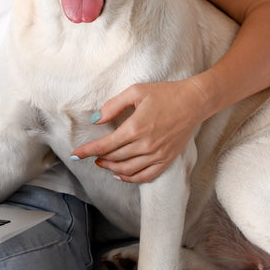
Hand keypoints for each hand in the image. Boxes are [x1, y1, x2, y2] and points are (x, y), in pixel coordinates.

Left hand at [70, 78, 206, 182]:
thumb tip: (96, 119)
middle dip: (99, 158)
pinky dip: (130, 178)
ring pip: (128, 169)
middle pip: (115, 158)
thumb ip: (113, 105)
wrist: (194, 102)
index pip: (105, 145)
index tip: (75, 155)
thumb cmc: (165, 93)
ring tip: (103, 163)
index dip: (88, 151)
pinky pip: (145, 175)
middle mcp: (146, 144)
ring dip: (112, 168)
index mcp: (135, 127)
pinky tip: (121, 174)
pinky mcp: (167, 159)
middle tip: (91, 155)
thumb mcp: (136, 91)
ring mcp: (157, 154)